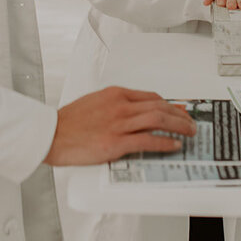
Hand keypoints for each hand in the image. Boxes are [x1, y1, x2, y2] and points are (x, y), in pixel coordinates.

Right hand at [44, 86, 196, 165]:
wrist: (50, 134)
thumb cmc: (68, 123)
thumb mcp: (94, 103)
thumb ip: (114, 106)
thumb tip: (132, 114)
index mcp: (114, 94)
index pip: (150, 96)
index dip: (168, 105)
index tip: (177, 112)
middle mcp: (119, 105)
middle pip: (159, 106)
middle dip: (179, 115)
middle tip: (190, 123)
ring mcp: (118, 124)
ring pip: (158, 119)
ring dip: (178, 126)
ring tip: (189, 133)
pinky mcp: (115, 142)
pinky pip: (148, 140)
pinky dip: (165, 142)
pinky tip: (174, 146)